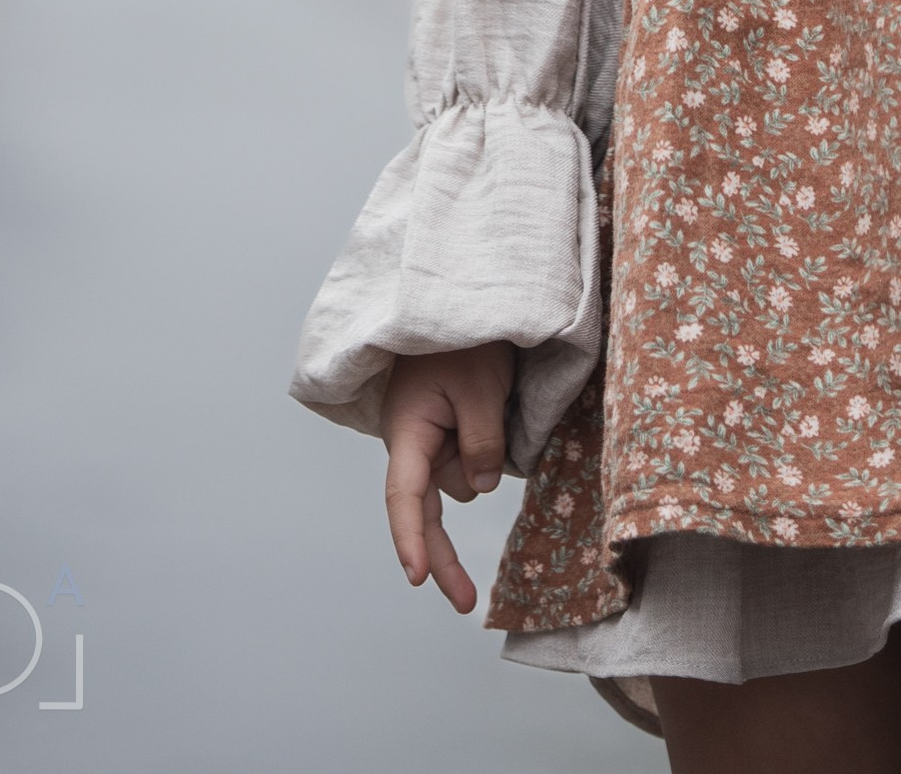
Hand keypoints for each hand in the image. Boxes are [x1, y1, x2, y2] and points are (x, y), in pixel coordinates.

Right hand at [383, 342, 514, 610]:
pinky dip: (483, 452)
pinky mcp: (447, 431)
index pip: (405, 498)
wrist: (462, 296)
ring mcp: (429, 439)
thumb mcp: (480, 386)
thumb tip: (481, 487)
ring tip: (494, 396)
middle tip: (466, 603)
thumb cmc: (464, 337)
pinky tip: (495, 411)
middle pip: (428, 510)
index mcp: (408, 432)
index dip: (411, 541)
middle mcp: (413, 444)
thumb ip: (482, 441)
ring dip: (481, 459)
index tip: (418, 579)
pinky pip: (468, 460)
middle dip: (443, 554)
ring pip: (462, 479)